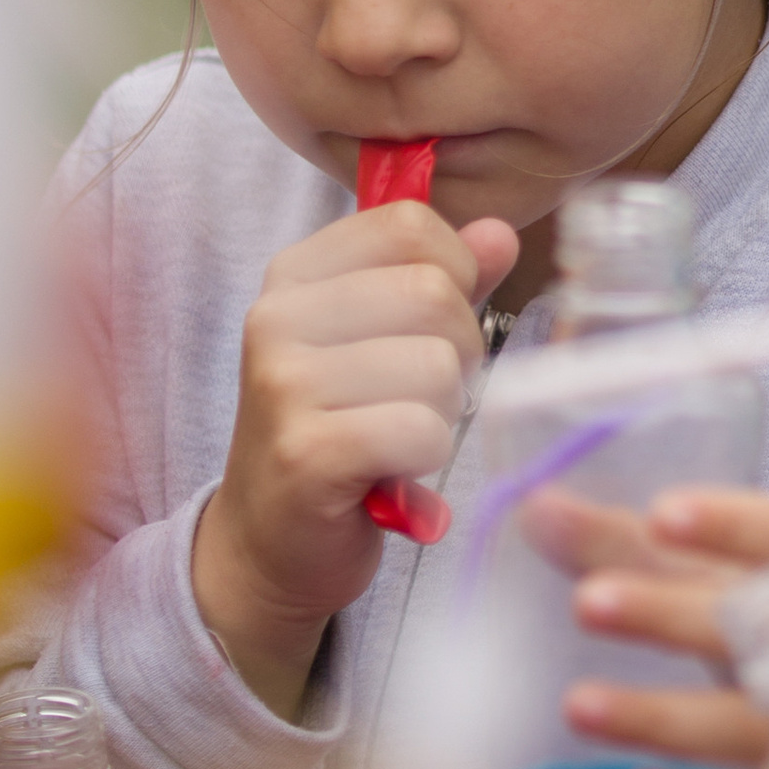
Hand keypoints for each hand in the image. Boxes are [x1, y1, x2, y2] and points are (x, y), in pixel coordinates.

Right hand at [192, 200, 513, 712]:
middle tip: (420, 396)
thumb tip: (500, 234)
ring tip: (399, 435)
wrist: (269, 543)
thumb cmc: (340, 428)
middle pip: (435, 293)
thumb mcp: (386, 340)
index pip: (411, 225)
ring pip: (437, 364)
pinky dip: (427, 455)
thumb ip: (446, 281)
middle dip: (458, 352)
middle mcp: (277, 317)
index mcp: (296, 274)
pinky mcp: (306, 452)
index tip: (428, 328)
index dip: (454, 275)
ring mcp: (284, 384)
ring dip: (443, 410)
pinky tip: (393, 469)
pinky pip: (421, 429)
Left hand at [560, 487, 768, 768]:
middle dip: (672, 615)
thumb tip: (534, 507)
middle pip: (759, 630)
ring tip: (578, 704)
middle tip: (588, 600)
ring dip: (662, 717)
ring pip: (745, 728)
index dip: (735, 524)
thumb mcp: (732, 592)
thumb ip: (634, 550)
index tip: (662, 513)